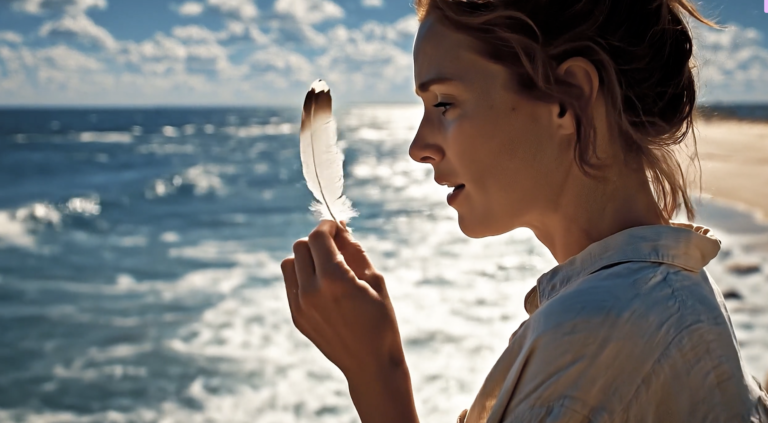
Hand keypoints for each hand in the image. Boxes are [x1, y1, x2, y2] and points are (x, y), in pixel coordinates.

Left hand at [280, 220, 405, 378]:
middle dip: (317, 241)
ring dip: (306, 258)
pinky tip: (323, 286)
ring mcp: (300, 306)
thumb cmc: (381, 321)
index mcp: (334, 280)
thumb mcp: (375, 280)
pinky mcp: (296, 317)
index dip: (327, 226)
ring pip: (290, 263)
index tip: (337, 227)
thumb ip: (354, 250)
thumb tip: (341, 227)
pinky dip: (302, 276)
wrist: (370, 364)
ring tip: (328, 267)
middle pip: (300, 246)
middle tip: (336, 248)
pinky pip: (290, 284)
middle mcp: (311, 291)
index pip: (317, 237)